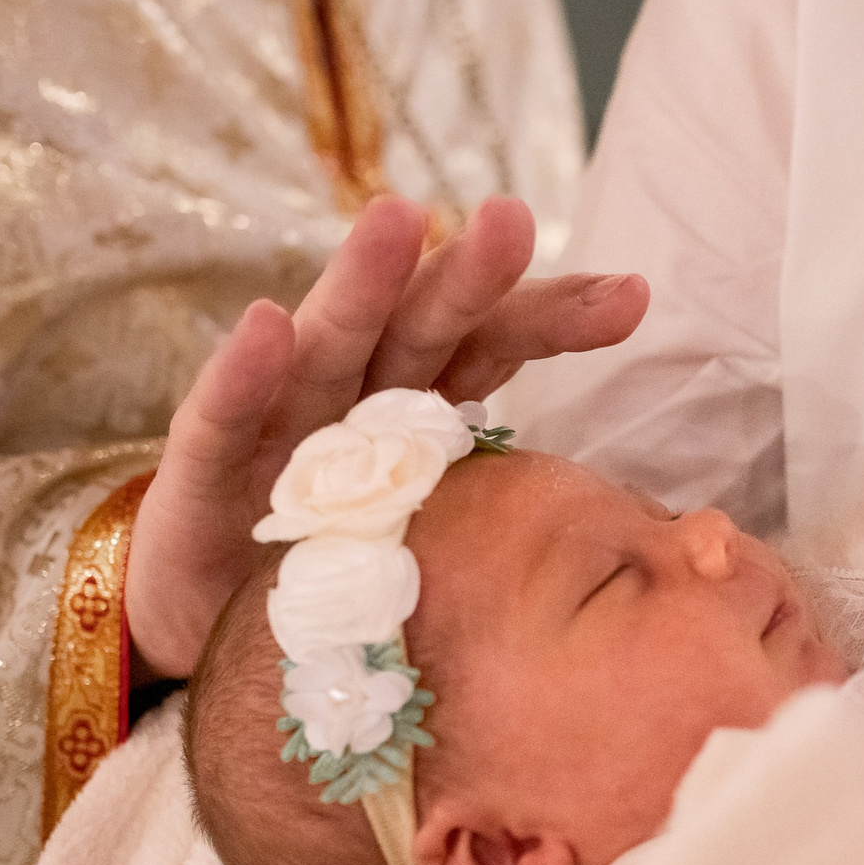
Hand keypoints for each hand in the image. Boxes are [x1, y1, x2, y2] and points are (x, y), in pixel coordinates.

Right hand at [125, 195, 649, 678]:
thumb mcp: (440, 551)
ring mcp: (274, 430)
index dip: (551, 318)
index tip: (630, 298)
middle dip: (465, 275)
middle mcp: (350, 403)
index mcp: (416, 415)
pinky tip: (266, 325)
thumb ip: (519, 518)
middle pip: (418, 328)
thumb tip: (665, 543)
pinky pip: (224, 421)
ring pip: (327, 347)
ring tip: (398, 222)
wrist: (210, 646)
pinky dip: (243, 374)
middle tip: (511, 218)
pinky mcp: (198, 476)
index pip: (490, 349)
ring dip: (359, 285)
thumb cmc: (340, 589)